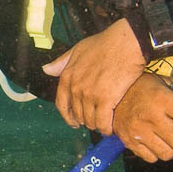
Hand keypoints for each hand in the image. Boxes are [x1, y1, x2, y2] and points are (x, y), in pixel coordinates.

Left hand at [42, 19, 146, 133]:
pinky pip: (102, 122)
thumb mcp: (77, 49)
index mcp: (67, 77)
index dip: (67, 116)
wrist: (126, 43)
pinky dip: (106, 128)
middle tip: (93, 122)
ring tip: (102, 125)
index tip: (73, 121)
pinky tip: (109, 128)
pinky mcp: (105, 99)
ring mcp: (90, 95)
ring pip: (89, 120)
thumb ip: (61, 62)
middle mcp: (76, 88)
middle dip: (85, 121)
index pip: (61, 104)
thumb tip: (46, 69)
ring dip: (96, 125)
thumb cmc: (105, 43)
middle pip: (77, 114)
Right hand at [112, 73, 172, 162]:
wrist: (109, 94)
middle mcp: (150, 116)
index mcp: (162, 99)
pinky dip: (158, 153)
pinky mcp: (129, 142)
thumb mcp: (167, 83)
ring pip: (169, 153)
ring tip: (170, 138)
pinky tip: (156, 141)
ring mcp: (138, 131)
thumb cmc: (142, 87)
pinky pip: (152, 158)